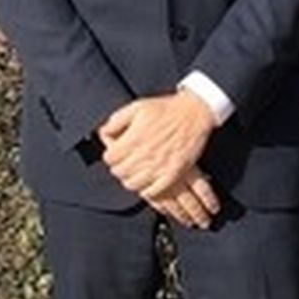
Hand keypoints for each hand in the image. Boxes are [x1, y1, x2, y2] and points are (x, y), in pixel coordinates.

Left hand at [96, 94, 220, 228]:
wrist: (194, 113)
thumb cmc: (166, 109)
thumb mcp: (136, 107)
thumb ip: (116, 120)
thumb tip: (104, 131)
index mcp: (134, 139)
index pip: (109, 158)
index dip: (110, 156)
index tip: (115, 153)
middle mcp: (145, 154)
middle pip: (119, 172)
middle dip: (119, 167)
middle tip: (124, 163)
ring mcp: (159, 166)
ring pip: (133, 184)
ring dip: (131, 179)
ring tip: (135, 172)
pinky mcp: (173, 173)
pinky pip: (153, 191)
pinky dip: (147, 189)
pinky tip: (147, 181)